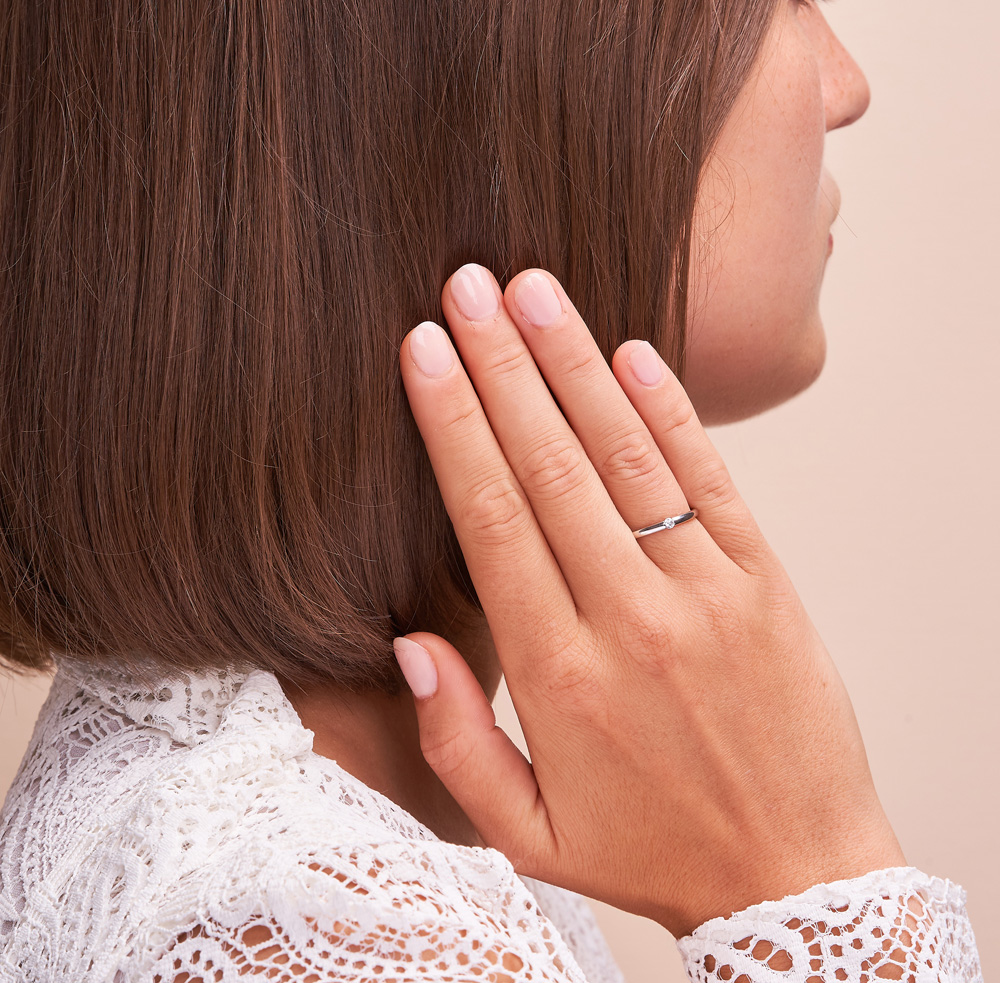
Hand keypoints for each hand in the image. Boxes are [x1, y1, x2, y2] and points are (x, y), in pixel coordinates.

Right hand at [396, 264, 903, 937]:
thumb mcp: (528, 837)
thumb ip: (457, 741)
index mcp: (558, 677)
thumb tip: (409, 643)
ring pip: (627, 459)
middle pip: (550, 468)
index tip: (423, 357)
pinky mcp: (764, 586)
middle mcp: (629, 621)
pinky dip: (672, 413)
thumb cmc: (653, 853)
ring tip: (533, 293)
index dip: (453, 427)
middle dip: (500, 368)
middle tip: (464, 288)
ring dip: (574, 368)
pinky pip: (711, 484)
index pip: (491, 522)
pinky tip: (633, 354)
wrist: (795, 876)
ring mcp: (705, 596)